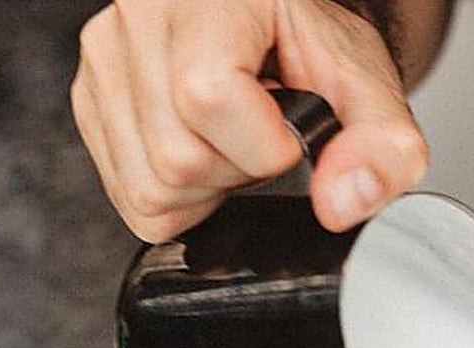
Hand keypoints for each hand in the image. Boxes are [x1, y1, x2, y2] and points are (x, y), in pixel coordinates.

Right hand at [71, 0, 427, 241]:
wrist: (278, 26)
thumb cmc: (314, 45)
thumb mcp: (368, 85)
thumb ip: (383, 146)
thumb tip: (341, 203)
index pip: (208, 98)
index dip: (264, 146)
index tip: (290, 135)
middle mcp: (141, 17)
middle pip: (175, 158)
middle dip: (238, 174)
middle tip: (264, 139)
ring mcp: (106, 59)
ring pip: (148, 185)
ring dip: (207, 189)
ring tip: (236, 143)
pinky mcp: (91, 100)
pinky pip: (129, 195)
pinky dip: (179, 196)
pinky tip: (208, 153)